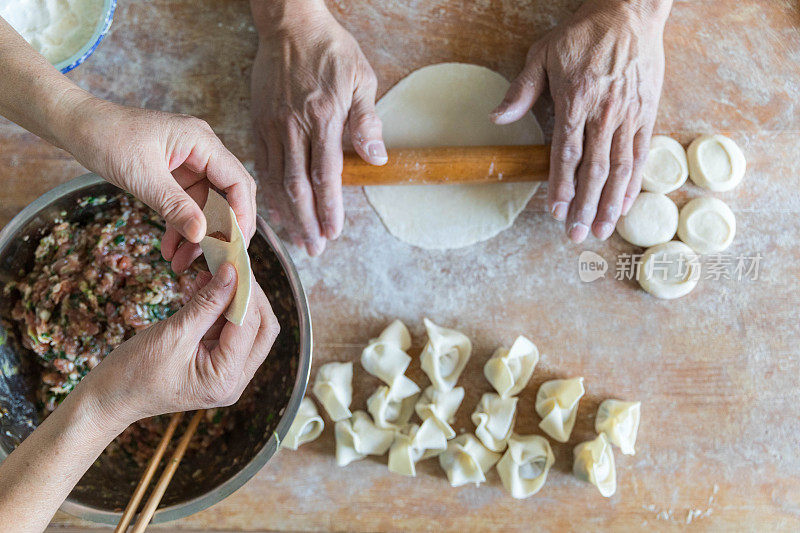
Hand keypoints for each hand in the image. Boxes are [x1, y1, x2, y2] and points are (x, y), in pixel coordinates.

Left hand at [64, 98, 256, 271]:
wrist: (76, 126)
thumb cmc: (107, 138)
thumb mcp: (142, 176)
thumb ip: (175, 206)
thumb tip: (201, 234)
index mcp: (202, 142)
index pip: (238, 182)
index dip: (243, 215)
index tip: (237, 245)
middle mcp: (202, 151)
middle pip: (228, 196)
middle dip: (221, 230)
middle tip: (217, 259)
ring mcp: (189, 163)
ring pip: (206, 206)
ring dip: (197, 234)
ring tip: (182, 262)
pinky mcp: (175, 175)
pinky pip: (187, 205)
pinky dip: (180, 227)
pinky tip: (170, 248)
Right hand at [82, 263, 279, 422]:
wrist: (110, 398)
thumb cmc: (135, 373)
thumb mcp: (174, 333)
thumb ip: (207, 303)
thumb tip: (233, 272)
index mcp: (226, 379)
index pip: (251, 326)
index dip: (246, 290)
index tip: (235, 260)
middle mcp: (235, 379)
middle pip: (262, 329)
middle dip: (250, 295)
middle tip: (234, 265)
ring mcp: (228, 372)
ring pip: (248, 327)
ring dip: (236, 298)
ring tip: (217, 270)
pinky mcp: (217, 363)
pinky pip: (229, 330)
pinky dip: (222, 308)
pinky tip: (207, 286)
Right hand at [251, 3, 385, 255]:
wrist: (290, 24)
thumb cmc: (331, 51)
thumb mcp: (361, 80)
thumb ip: (367, 122)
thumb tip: (377, 159)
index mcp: (323, 116)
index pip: (326, 174)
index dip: (329, 208)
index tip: (333, 233)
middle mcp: (294, 125)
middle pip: (297, 185)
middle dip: (306, 222)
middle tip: (314, 250)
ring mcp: (272, 125)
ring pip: (275, 180)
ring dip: (286, 214)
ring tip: (296, 240)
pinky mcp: (257, 122)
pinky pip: (261, 164)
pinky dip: (267, 191)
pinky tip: (274, 210)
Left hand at [492, 0, 670, 242]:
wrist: (629, 12)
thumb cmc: (582, 34)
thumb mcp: (542, 55)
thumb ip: (521, 91)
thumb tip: (496, 118)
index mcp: (576, 101)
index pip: (566, 154)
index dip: (560, 186)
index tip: (555, 211)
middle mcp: (604, 114)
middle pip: (594, 170)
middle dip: (584, 205)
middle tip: (577, 234)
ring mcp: (629, 115)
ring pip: (619, 168)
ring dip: (609, 202)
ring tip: (601, 229)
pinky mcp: (647, 114)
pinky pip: (641, 154)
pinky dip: (634, 182)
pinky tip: (625, 204)